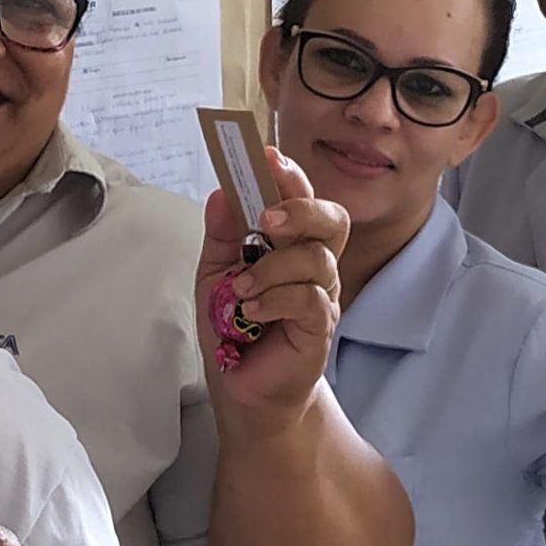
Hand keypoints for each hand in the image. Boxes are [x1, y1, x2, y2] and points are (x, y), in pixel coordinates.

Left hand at [195, 149, 345, 416]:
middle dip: (300, 208)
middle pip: (331, 218)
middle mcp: (313, 264)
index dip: (288, 175)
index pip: (301, 198)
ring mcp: (322, 296)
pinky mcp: (320, 328)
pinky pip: (310, 299)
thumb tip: (222, 192)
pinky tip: (253, 311)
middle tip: (267, 219)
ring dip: (273, 268)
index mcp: (289, 244)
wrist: (243, 388)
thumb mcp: (214, 275)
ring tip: (241, 289)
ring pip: (317, 259)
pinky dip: (276, 299)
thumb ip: (221, 235)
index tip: (265, 156)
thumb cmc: (234, 329)